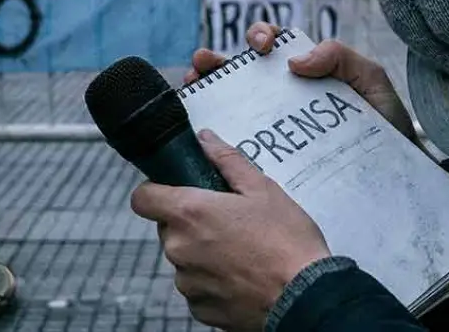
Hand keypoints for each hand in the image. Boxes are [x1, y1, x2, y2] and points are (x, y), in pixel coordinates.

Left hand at [131, 129, 331, 331]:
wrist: (306, 295)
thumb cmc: (287, 240)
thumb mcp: (263, 189)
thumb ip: (227, 161)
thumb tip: (205, 140)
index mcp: (190, 213)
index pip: (142, 198)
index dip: (157, 191)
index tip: (178, 192)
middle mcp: (179, 248)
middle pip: (169, 228)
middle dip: (192, 222)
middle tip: (229, 221)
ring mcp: (187, 282)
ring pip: (184, 258)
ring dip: (203, 253)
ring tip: (242, 252)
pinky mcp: (199, 308)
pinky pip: (197, 286)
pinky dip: (213, 281)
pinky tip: (242, 276)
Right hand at [185, 22, 426, 150]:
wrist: (393, 175)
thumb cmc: (384, 123)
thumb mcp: (371, 81)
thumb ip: (342, 57)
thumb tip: (296, 60)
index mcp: (304, 70)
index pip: (272, 45)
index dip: (259, 36)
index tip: (262, 47)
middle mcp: (282, 94)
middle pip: (239, 71)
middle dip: (215, 61)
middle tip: (204, 62)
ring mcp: (273, 124)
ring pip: (229, 102)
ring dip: (205, 87)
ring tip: (194, 83)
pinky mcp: (269, 155)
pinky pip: (236, 142)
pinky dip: (214, 131)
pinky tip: (201, 129)